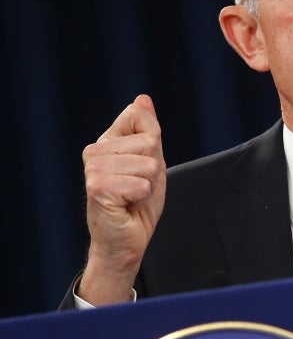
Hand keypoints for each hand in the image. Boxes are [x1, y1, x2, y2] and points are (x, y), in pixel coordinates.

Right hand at [80, 95, 166, 303]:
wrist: (126, 239)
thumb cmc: (137, 204)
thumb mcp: (151, 161)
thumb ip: (148, 130)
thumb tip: (142, 98)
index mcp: (107, 141)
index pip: (140, 116)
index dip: (154, 143)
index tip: (142, 166)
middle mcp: (94, 151)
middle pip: (150, 142)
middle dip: (154, 169)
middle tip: (138, 188)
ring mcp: (93, 169)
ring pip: (148, 164)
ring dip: (148, 186)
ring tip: (132, 197)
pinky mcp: (97, 188)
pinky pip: (141, 184)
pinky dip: (142, 198)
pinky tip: (126, 206)